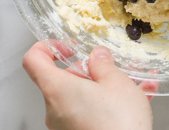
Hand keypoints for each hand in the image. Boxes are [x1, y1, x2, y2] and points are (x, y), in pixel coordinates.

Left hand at [23, 42, 154, 129]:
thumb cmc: (118, 125)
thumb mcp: (117, 82)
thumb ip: (104, 65)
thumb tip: (98, 57)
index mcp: (57, 90)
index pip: (33, 61)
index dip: (46, 47)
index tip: (65, 46)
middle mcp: (55, 110)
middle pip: (61, 81)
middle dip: (87, 72)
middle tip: (111, 70)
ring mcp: (65, 126)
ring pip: (80, 98)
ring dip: (103, 89)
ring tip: (133, 85)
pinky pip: (90, 114)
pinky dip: (107, 106)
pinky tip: (134, 101)